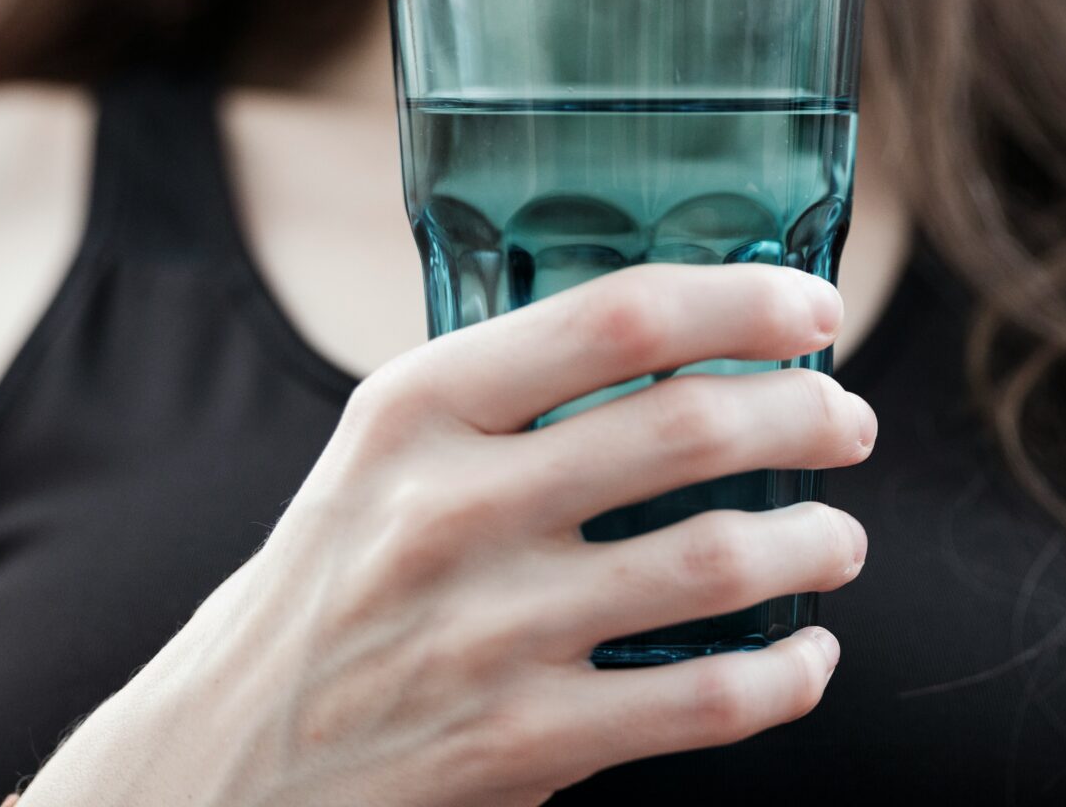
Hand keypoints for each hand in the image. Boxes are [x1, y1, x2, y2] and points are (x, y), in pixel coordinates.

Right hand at [20, 261, 875, 806]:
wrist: (218, 763)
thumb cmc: (329, 585)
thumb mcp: (383, 455)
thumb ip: (505, 398)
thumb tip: (690, 343)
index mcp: (416, 410)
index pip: (610, 318)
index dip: (738, 304)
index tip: (811, 311)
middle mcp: (450, 509)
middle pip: (686, 430)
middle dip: (805, 417)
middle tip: (847, 422)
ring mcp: (486, 633)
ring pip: (714, 563)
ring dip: (814, 543)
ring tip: (839, 538)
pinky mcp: (518, 745)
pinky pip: (701, 701)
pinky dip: (782, 676)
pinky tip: (804, 656)